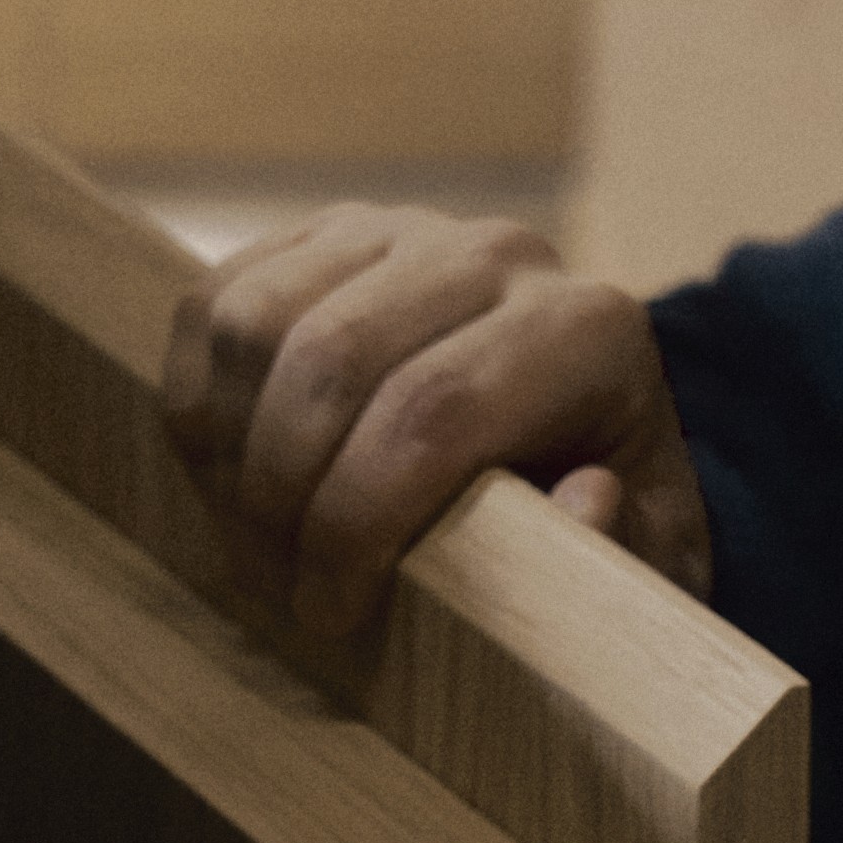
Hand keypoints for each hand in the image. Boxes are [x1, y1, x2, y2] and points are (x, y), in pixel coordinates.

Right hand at [162, 206, 713, 649]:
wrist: (577, 426)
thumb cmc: (603, 514)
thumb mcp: (645, 559)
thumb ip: (624, 550)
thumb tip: (583, 502)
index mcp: (585, 330)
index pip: (434, 411)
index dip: (355, 522)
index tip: (329, 612)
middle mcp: (495, 255)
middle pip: (330, 363)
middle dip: (278, 499)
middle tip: (275, 590)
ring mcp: (402, 230)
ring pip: (257, 325)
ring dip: (229, 454)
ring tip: (249, 542)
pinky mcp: (326, 235)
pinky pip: (216, 300)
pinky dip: (198, 400)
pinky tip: (225, 478)